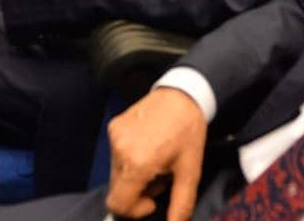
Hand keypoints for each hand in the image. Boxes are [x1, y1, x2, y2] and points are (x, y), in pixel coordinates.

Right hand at [104, 88, 206, 220]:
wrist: (182, 94)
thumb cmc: (189, 133)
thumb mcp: (190, 172)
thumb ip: (180, 205)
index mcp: (138, 164)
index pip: (119, 204)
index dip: (135, 210)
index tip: (153, 198)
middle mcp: (120, 150)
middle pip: (118, 190)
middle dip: (138, 190)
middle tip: (160, 175)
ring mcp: (114, 136)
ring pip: (117, 173)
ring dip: (134, 175)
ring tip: (156, 159)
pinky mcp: (113, 126)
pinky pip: (116, 155)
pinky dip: (130, 158)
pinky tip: (148, 145)